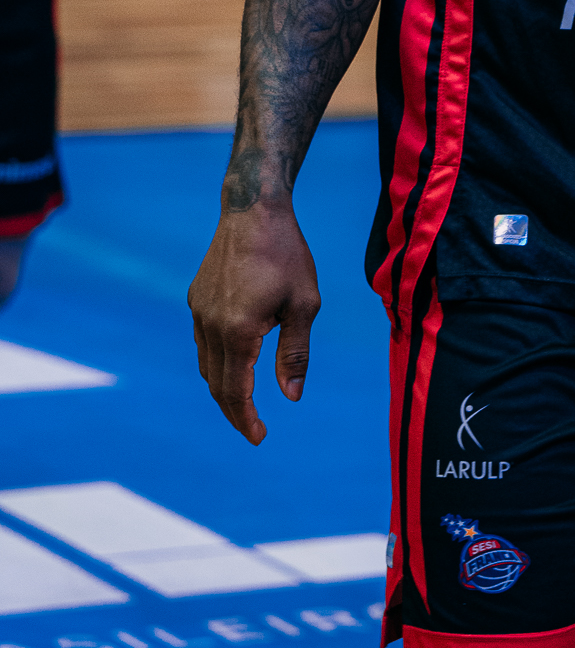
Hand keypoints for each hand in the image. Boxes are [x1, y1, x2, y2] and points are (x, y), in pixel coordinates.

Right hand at [188, 200, 320, 444]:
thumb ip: (295, 352)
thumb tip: (291, 396)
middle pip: (216, 384)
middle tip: (253, 429)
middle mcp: (210, 326)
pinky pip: (203, 342)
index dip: (246, 418)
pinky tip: (234, 362)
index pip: (235, 391)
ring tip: (244, 402)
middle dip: (234, 411)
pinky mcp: (195, 299)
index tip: (259, 437)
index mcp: (238, 331)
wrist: (253, 210)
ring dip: (223, 388)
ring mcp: (198, 312)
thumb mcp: (304, 304)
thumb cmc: (287, 255)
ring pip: (206, 365)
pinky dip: (216, 362)